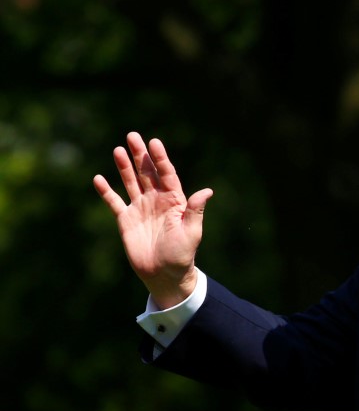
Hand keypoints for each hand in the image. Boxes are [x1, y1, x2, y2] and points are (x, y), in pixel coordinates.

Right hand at [93, 132, 212, 307]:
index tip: (154, 142)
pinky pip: (114, 202)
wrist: (164, 274)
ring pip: (131, 182)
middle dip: (140, 155)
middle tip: (132, 136)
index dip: (160, 158)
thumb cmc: (182, 253)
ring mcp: (140, 208)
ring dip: (124, 167)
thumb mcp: (192, 231)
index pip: (167, 174)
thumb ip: (195, 210)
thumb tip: (207, 191)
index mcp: (174, 200)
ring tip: (118, 149)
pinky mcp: (126, 220)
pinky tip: (98, 178)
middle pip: (147, 172)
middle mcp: (156, 200)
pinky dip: (107, 191)